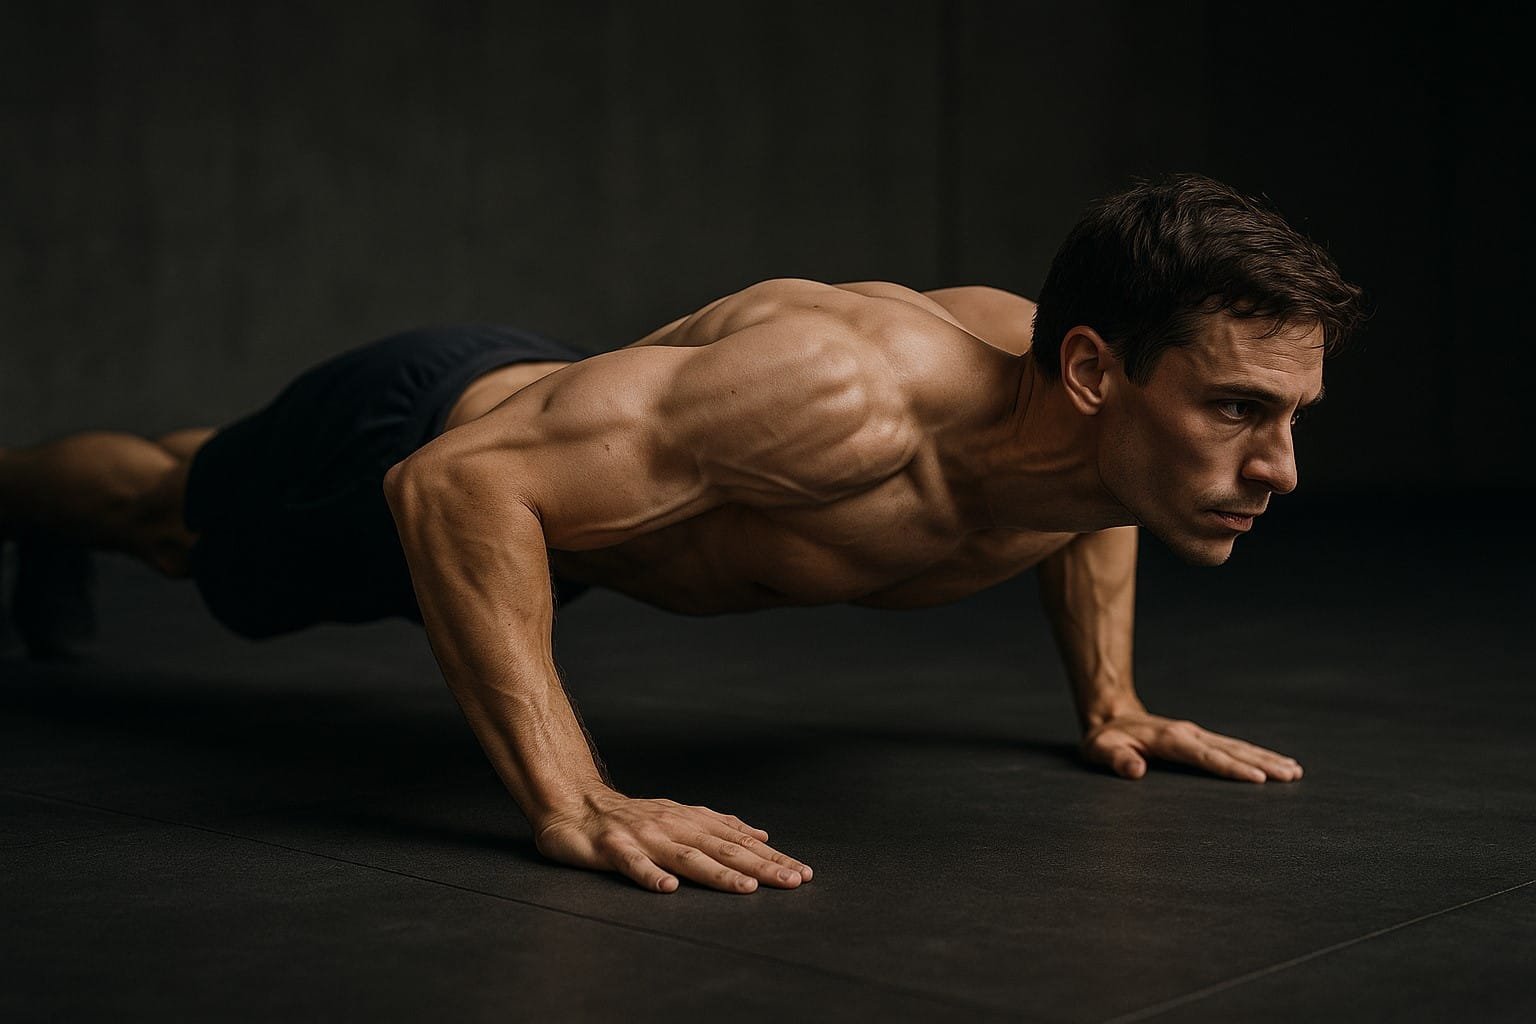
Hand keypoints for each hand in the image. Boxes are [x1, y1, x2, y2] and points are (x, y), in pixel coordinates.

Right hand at [533, 789, 814, 893]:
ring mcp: (643, 836)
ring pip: (685, 856)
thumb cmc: (629, 817)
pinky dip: (649, 874)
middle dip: (760, 866)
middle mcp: (672, 826)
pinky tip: (667, 888)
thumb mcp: (679, 816)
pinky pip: (632, 864)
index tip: (802, 873)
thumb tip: (760, 835)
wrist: (573, 804)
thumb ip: (717, 826)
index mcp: (690, 821)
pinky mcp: (611, 848)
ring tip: (747, 887)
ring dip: (718, 872)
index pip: (738, 841)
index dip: (771, 857)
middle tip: (792, 881)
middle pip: (722, 849)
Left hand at [1081, 711, 1303, 783]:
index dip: (1232, 768)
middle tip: (1292, 775)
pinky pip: (1232, 747)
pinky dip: (1255, 754)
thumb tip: (1135, 770)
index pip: (1206, 756)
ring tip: (1294, 770)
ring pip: (1237, 746)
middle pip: (1232, 749)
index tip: (1259, 778)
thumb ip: (1116, 759)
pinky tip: (1274, 762)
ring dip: (1266, 757)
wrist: (1111, 716)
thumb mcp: (1100, 750)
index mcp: (1170, 740)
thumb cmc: (1105, 739)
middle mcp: (1189, 734)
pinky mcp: (1199, 738)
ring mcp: (1196, 734)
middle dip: (1263, 763)